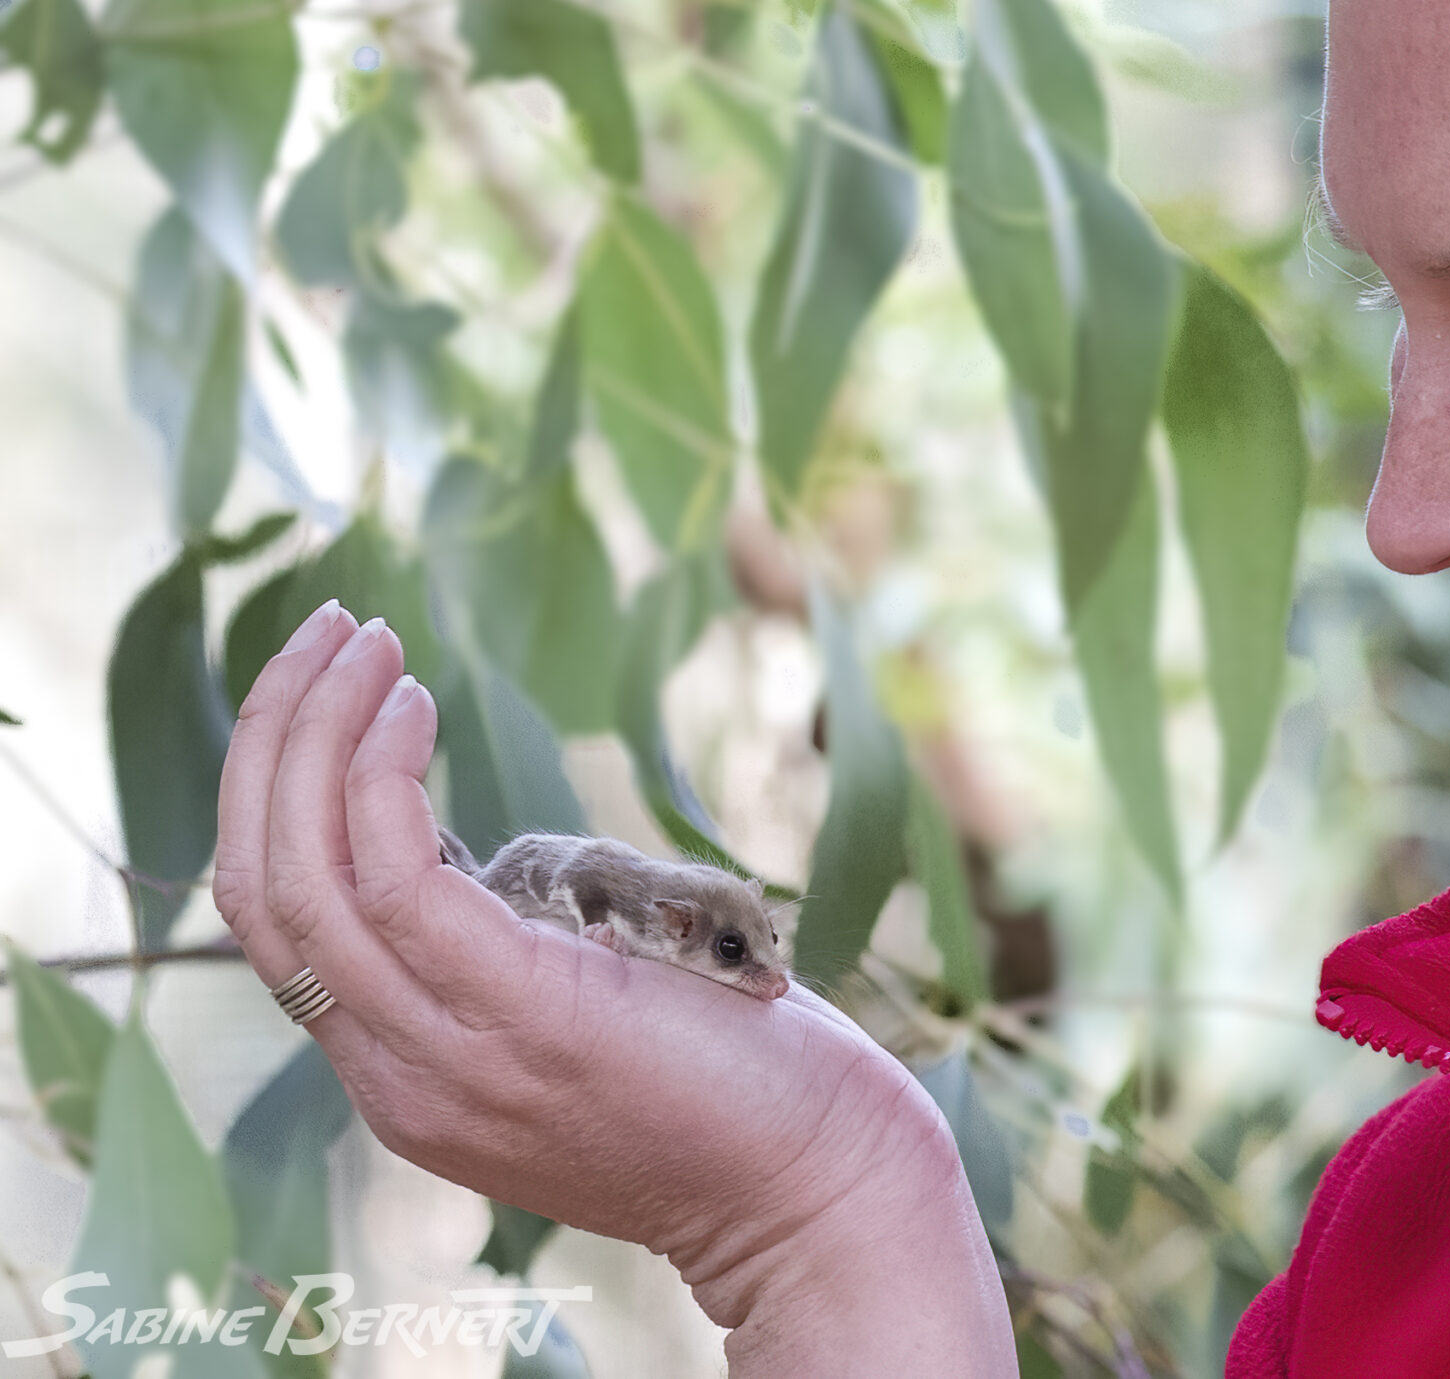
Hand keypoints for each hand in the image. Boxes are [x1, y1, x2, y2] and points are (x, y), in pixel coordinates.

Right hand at [212, 602, 1012, 1373]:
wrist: (818, 1191)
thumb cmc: (736, 1090)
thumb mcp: (578, 1032)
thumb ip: (505, 972)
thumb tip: (487, 865)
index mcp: (406, 1078)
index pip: (279, 928)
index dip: (276, 796)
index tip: (327, 691)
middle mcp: (400, 1077)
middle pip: (259, 892)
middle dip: (272, 743)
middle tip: (327, 630)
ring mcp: (449, 1054)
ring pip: (300, 878)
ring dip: (313, 733)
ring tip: (363, 638)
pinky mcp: (520, 1011)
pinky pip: (393, 879)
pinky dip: (380, 777)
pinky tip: (416, 705)